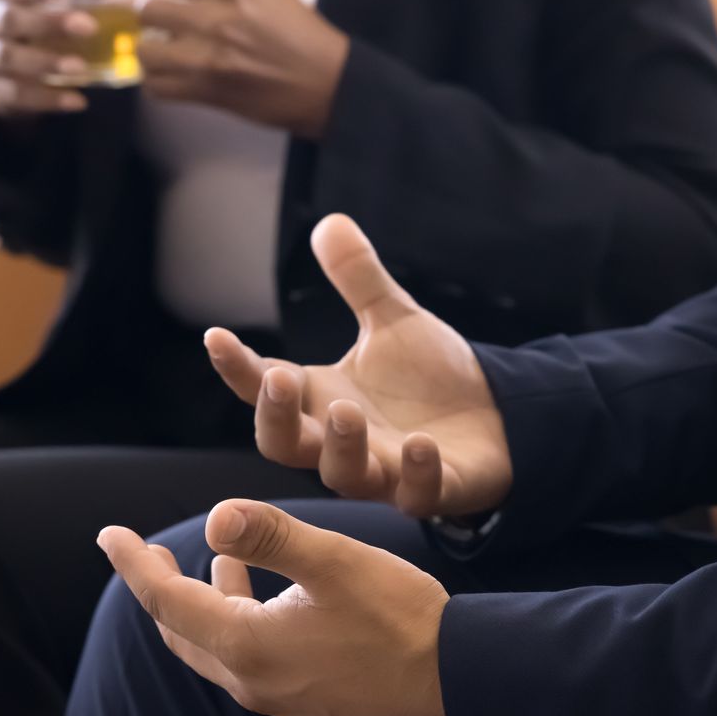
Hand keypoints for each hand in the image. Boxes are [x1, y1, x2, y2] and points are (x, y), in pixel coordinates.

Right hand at [0, 0, 96, 117]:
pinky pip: (17, 94)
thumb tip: (130, 4)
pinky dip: (49, 99)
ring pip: (8, 58)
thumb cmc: (38, 27)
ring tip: (81, 69)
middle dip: (47, 23)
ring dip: (46, 62)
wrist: (12, 71)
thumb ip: (83, 5)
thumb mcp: (54, 10)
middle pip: (8, 19)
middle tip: (88, 28)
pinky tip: (78, 101)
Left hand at [99, 500, 452, 715]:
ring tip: (222, 561)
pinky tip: (276, 604)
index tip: (109, 534)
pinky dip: (245, 627)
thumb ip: (270, 535)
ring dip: (211, 604)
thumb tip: (213, 517)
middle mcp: (254, 683)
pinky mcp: (314, 711)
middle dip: (161, 588)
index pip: (167, 601)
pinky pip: (256, 667)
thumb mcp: (334, 560)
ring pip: (222, 651)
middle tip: (147, 550)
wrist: (459, 689)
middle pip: (184, 633)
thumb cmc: (400, 619)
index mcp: (247, 645)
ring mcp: (284, 704)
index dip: (134, 565)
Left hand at [138, 0, 349, 136]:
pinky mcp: (208, 93)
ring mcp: (210, 60)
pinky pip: (157, 87)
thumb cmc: (297, 28)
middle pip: (149, 10)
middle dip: (154, 15)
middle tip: (168, 22)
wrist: (325, 83)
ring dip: (153, 51)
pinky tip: (175, 76)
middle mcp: (219, 20)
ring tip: (167, 51)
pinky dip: (160, 82)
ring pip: (147, 51)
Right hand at [207, 214, 512, 517]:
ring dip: (341, 445)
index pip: (263, 389)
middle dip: (277, 416)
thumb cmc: (430, 378)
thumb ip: (360, 280)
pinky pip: (415, 494)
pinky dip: (415, 472)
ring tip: (345, 411)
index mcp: (321, 399)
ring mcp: (384, 471)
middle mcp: (341, 442)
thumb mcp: (394, 321)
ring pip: (344, 475)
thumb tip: (330, 221)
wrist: (499, 417)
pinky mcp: (430, 490)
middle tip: (280, 378)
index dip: (238, 368)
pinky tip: (419, 445)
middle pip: (285, 444)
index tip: (217, 337)